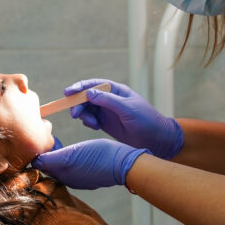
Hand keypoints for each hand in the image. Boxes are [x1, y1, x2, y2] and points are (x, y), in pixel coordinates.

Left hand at [31, 139, 148, 189]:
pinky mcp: (90, 174)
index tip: (39, 136)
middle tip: (47, 135)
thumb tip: (34, 162)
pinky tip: (74, 147)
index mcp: (63, 176)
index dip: (38, 150)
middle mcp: (70, 179)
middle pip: (51, 165)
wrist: (125, 163)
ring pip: (62, 164)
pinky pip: (73, 165)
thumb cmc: (99, 157)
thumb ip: (50, 160)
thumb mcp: (71, 155)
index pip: (42, 164)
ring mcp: (81, 177)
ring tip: (58, 139)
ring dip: (58, 153)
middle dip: (47, 152)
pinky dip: (69, 155)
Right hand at [66, 79, 183, 159]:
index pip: (94, 85)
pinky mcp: (106, 123)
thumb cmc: (146, 121)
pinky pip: (91, 119)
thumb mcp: (128, 109)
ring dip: (84, 115)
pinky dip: (88, 122)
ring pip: (87, 109)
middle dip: (78, 104)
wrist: (157, 139)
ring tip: (92, 124)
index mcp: (117, 91)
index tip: (68, 92)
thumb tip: (89, 93)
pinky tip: (94, 127)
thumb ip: (108, 101)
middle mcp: (110, 99)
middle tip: (75, 114)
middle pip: (87, 97)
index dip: (80, 87)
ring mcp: (107, 111)